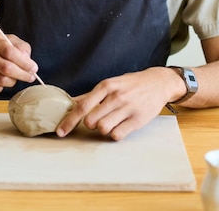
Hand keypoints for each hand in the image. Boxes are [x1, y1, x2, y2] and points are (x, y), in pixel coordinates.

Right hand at [0, 27, 39, 93]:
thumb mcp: (3, 38)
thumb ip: (19, 46)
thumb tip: (28, 60)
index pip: (9, 51)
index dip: (24, 62)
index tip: (34, 68)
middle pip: (6, 68)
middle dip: (22, 74)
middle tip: (31, 77)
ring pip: (1, 80)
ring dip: (14, 81)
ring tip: (16, 77)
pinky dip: (3, 86)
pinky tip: (2, 79)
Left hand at [56, 67, 178, 140]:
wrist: (157, 82)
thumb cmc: (130, 85)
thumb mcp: (110, 84)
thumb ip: (91, 96)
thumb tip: (70, 103)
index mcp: (106, 86)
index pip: (82, 106)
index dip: (69, 120)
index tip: (61, 131)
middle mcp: (116, 96)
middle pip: (91, 121)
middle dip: (90, 124)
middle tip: (99, 118)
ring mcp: (127, 108)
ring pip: (103, 129)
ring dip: (103, 129)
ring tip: (111, 120)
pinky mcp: (137, 120)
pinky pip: (117, 135)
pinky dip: (114, 134)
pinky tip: (119, 125)